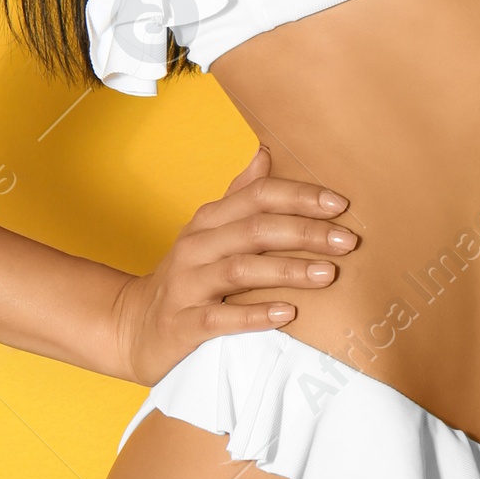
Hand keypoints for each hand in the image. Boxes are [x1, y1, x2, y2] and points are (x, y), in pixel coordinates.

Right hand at [111, 145, 357, 387]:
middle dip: (305, 232)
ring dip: (287, 269)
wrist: (132, 325)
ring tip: (328, 274)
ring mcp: (188, 285)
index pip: (258, 196)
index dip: (299, 196)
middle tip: (347, 241)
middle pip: (255, 228)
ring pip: (241, 269)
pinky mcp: (183, 324)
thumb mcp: (210, 231)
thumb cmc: (187, 276)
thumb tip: (266, 153)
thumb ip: (240, 196)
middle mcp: (197, 246)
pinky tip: (286, 313)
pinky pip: (220, 318)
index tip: (340, 204)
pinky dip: (254, 314)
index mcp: (209, 220)